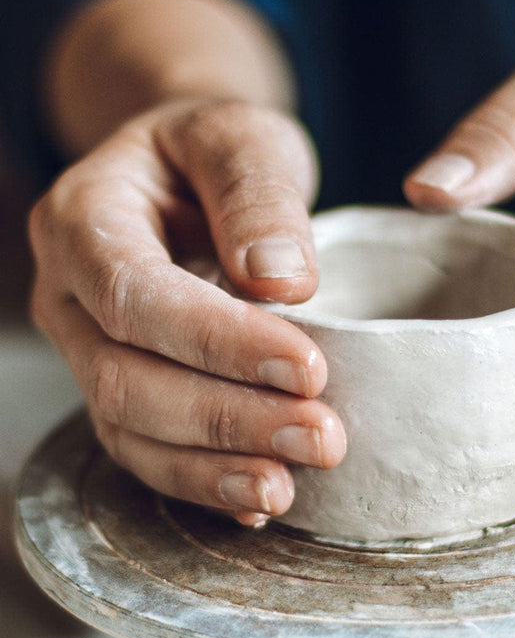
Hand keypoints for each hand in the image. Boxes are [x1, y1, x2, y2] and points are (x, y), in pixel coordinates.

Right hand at [30, 98, 345, 524]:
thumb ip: (257, 195)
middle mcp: (69, 295)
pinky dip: (202, 482)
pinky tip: (257, 499)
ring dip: (214, 468)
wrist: (185, 175)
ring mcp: (86, 351)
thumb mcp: (239, 138)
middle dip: (227, 419)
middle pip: (127, 379)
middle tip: (321, 438)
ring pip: (130, 431)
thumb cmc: (211, 152)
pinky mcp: (120, 391)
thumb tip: (283, 281)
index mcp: (83, 219)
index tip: (307, 369)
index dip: (218, 342)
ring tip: (288, 487)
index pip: (135, 294)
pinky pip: (146, 451)